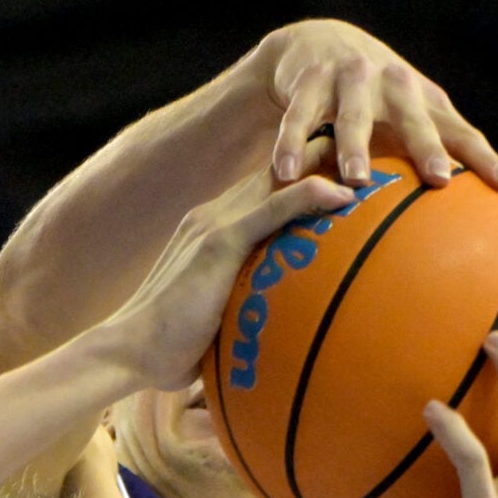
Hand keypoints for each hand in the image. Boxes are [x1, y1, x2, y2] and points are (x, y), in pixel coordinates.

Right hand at [97, 167, 355, 390]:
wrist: (127, 353)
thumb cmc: (166, 351)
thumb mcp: (213, 324)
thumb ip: (242, 314)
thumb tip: (271, 344)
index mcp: (211, 233)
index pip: (264, 194)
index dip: (301, 177)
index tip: (343, 172)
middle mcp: (212, 218)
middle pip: (276, 175)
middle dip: (319, 153)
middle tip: (368, 144)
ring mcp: (214, 226)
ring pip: (279, 180)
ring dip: (324, 162)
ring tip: (369, 154)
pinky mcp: (219, 242)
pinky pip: (273, 208)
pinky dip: (309, 195)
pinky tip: (344, 192)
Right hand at [261, 20, 497, 188]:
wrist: (317, 43)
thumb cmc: (371, 97)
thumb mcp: (404, 113)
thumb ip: (429, 146)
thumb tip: (463, 205)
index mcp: (421, 100)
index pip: (459, 130)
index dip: (483, 156)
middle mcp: (391, 85)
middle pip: (414, 119)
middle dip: (426, 146)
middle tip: (440, 177)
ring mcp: (349, 80)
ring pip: (353, 117)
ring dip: (356, 148)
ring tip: (357, 179)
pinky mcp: (309, 83)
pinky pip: (299, 118)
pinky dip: (292, 145)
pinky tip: (286, 173)